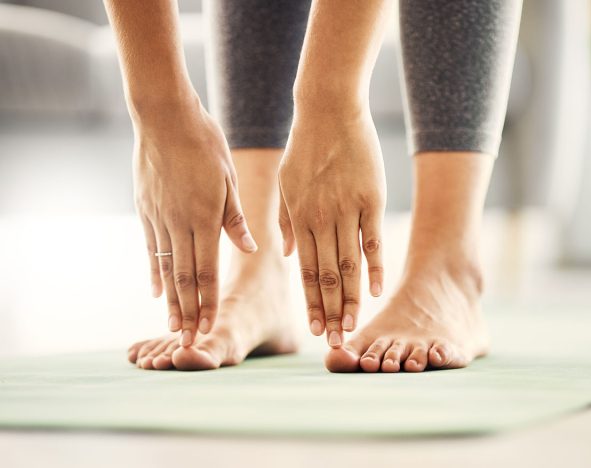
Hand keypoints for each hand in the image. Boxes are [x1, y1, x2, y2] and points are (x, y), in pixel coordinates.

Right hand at [134, 102, 256, 346]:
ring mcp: (159, 219)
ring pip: (166, 269)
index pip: (208, 271)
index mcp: (206, 218)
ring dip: (170, 301)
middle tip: (187, 342)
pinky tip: (155, 291)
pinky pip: (151, 249)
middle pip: (185, 279)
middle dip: (188, 313)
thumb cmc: (204, 143)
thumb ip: (235, 218)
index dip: (208, 303)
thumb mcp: (228, 178)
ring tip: (171, 327)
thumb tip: (250, 247)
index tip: (208, 328)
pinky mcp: (145, 210)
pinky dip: (154, 273)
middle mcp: (180, 224)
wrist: (164, 116)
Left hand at [278, 110, 385, 346]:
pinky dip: (375, 266)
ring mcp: (347, 210)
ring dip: (350, 298)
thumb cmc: (305, 147)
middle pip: (326, 276)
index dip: (311, 303)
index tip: (316, 329)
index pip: (304, 271)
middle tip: (336, 341)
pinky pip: (372, 240)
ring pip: (348, 265)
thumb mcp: (285, 182)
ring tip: (353, 325)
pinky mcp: (371, 199)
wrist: (329, 110)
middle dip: (330, 311)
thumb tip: (285, 254)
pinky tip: (376, 291)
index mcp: (299, 218)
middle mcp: (321, 220)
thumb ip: (286, 220)